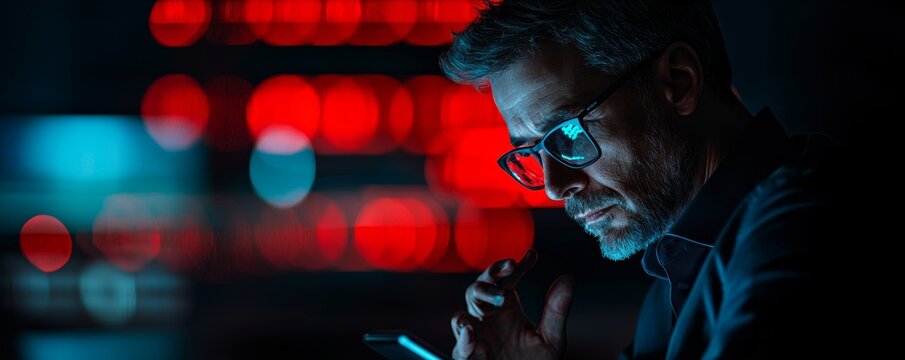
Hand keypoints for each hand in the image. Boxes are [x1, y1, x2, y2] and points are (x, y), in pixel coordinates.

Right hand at [450, 250, 574, 358]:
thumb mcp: (551, 338)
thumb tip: (568, 278)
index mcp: (505, 309)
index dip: (516, 266)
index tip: (533, 256)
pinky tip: (471, 331)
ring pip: (464, 313)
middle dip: (493, 274)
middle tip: (511, 266)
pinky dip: (464, 339)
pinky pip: (461, 347)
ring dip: (479, 301)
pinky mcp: (469, 358)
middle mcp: (487, 319)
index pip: (506, 280)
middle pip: (479, 288)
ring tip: (499, 296)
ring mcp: (476, 338)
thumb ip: (556, 310)